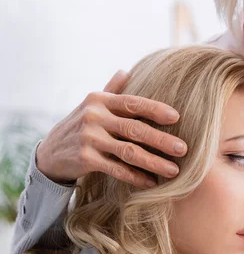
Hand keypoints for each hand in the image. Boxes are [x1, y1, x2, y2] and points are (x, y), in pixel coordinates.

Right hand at [36, 70, 186, 186]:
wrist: (50, 153)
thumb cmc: (79, 127)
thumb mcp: (91, 106)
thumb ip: (111, 90)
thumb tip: (126, 70)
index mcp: (100, 100)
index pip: (133, 103)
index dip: (155, 110)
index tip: (177, 117)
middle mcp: (94, 116)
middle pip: (135, 129)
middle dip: (162, 140)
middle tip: (183, 149)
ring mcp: (89, 138)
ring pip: (129, 151)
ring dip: (154, 162)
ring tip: (174, 170)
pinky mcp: (86, 159)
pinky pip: (117, 169)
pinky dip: (136, 177)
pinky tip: (151, 182)